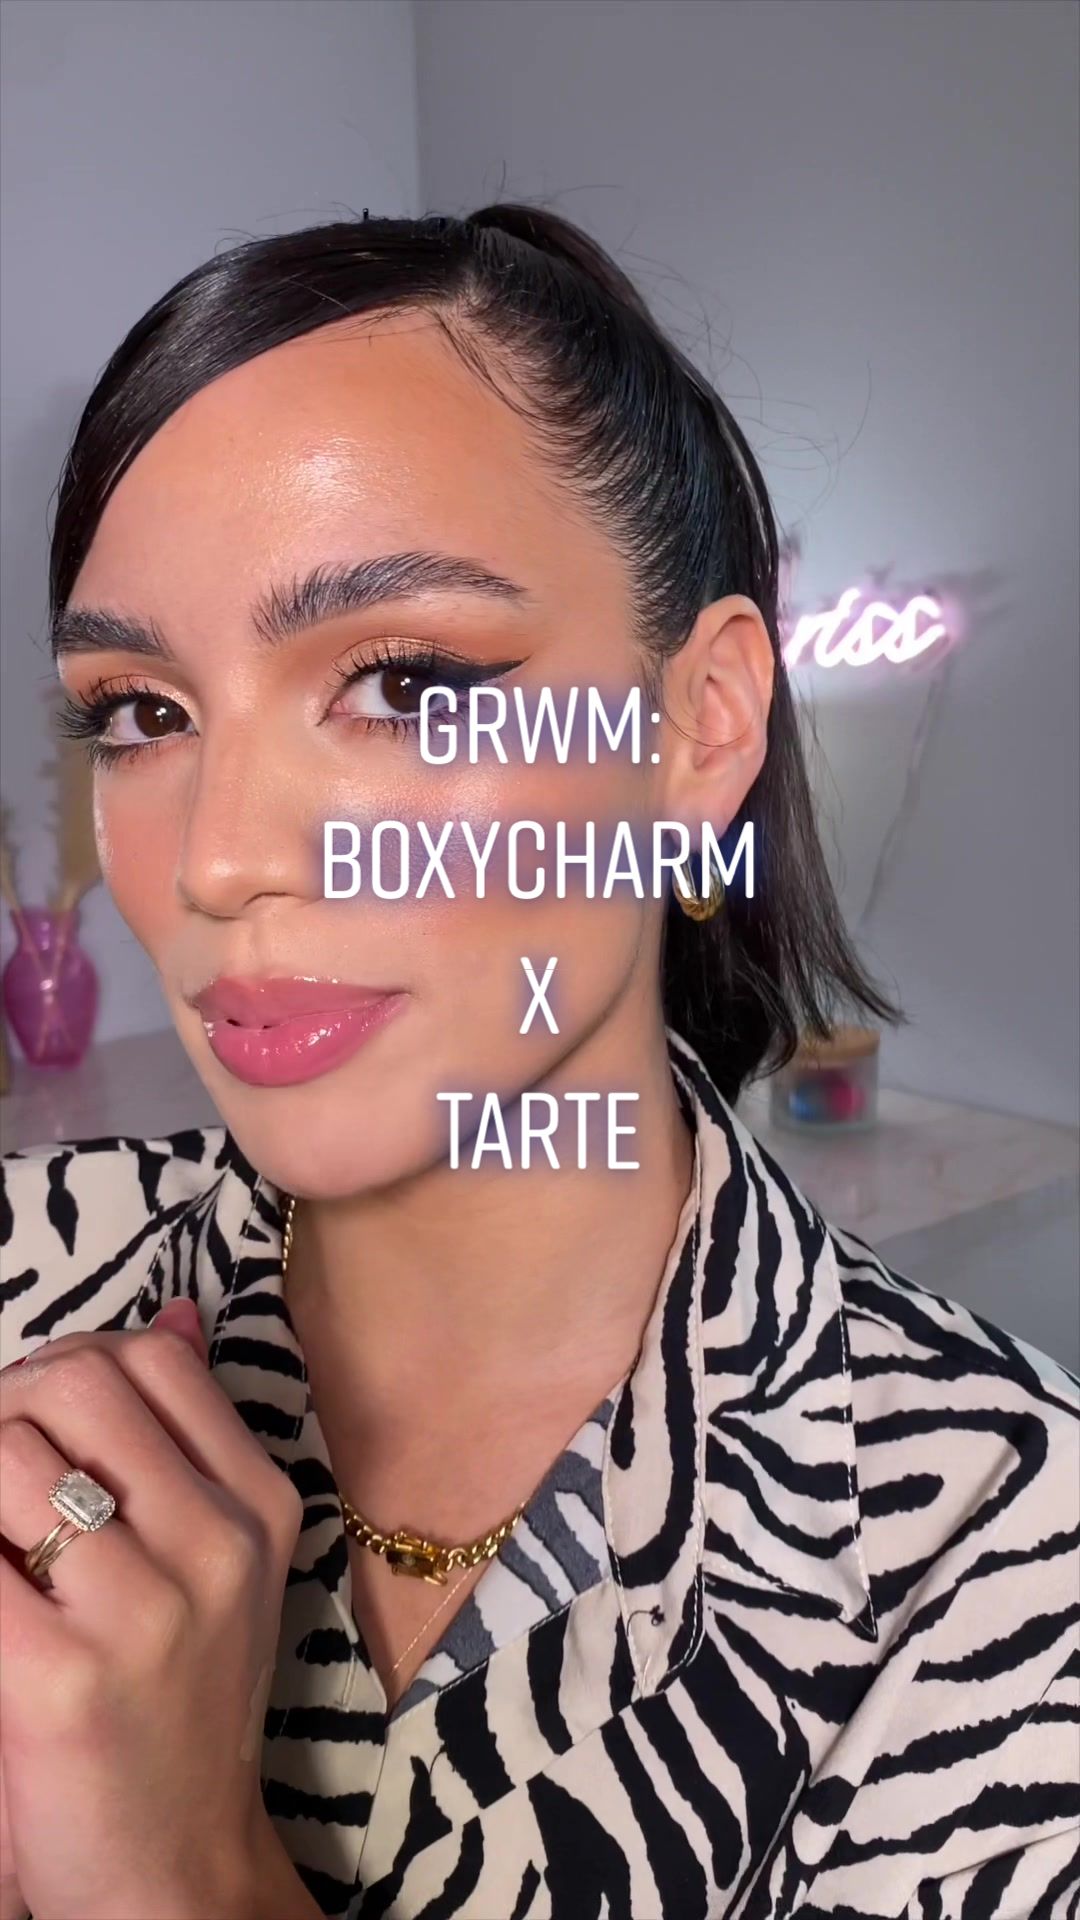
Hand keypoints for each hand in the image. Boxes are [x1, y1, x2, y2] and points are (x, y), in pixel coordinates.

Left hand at [0, 1300, 304, 1919]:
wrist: (174, 1871)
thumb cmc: (183, 1707)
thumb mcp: (221, 1564)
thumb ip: (189, 1440)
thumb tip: (176, 1312)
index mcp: (259, 1504)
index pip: (153, 1359)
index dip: (71, 1365)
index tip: (39, 1419)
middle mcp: (216, 1544)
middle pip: (72, 1386)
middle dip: (6, 1408)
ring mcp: (144, 1613)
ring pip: (3, 1459)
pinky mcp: (59, 1681)